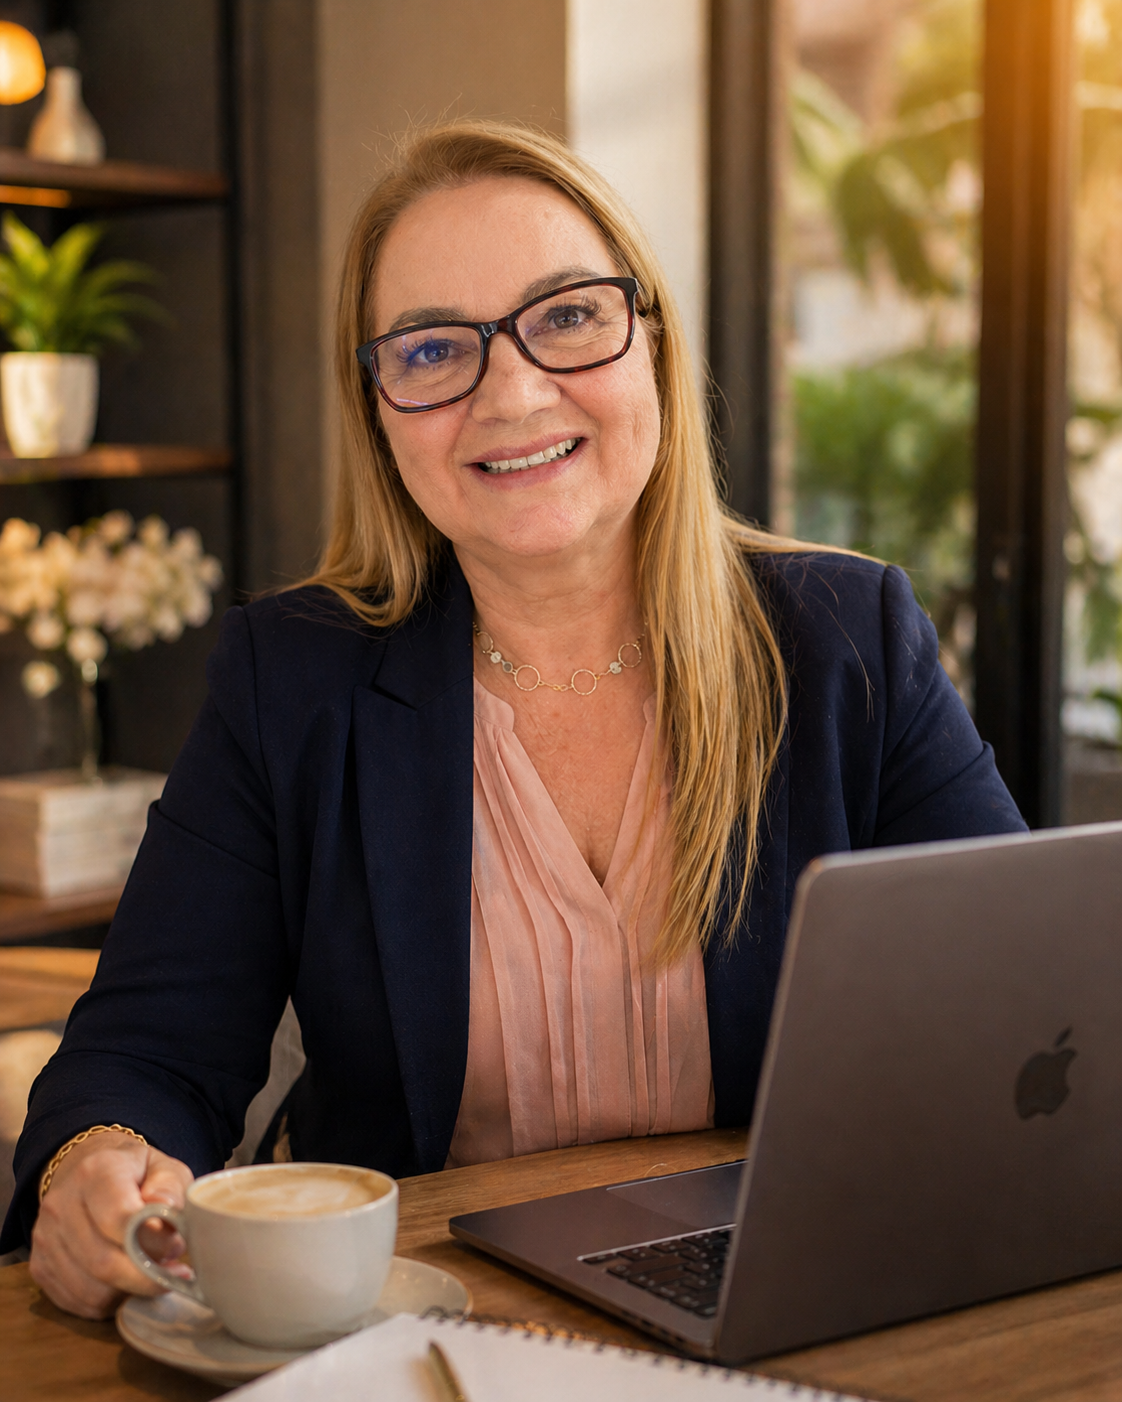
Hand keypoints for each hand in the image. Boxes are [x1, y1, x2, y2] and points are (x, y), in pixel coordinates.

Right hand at [29, 1131, 194, 1318]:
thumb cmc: (134, 1174)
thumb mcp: (163, 1166)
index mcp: (96, 1171)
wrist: (86, 1172)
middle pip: (103, 1262)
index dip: (153, 1242)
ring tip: (149, 1273)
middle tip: (172, 1273)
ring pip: (90, 1290)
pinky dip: (108, 1301)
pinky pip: (78, 1302)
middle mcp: (61, 1204)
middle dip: (145, 1278)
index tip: (177, 1249)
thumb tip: (167, 1220)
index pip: (120, 1218)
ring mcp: (45, 1238)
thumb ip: (171, 1188)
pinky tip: (126, 1282)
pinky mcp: (39, 1267)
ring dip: (127, 1291)